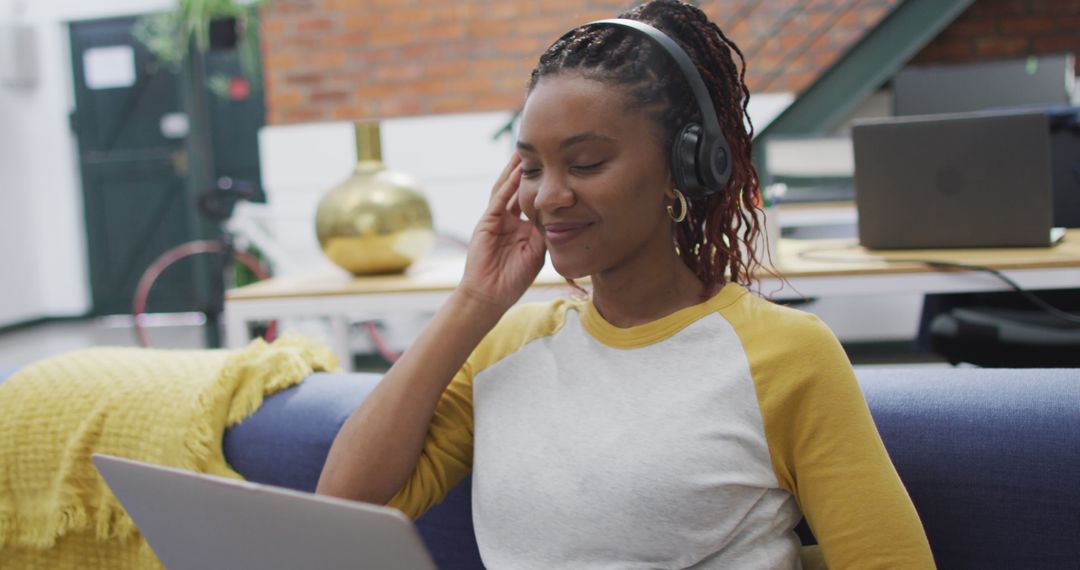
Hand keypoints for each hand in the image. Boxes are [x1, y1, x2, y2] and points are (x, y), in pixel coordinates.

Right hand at [458, 154, 545, 311]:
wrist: (490, 295)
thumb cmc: (513, 280)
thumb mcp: (537, 252)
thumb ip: (545, 232)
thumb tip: (559, 213)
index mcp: (522, 228)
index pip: (533, 200)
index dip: (542, 184)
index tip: (556, 167)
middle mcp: (508, 219)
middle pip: (518, 188)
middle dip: (526, 170)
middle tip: (539, 148)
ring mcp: (496, 219)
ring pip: (507, 189)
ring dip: (515, 170)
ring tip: (525, 151)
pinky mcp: (487, 223)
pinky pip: (499, 200)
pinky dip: (508, 186)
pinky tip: (517, 172)